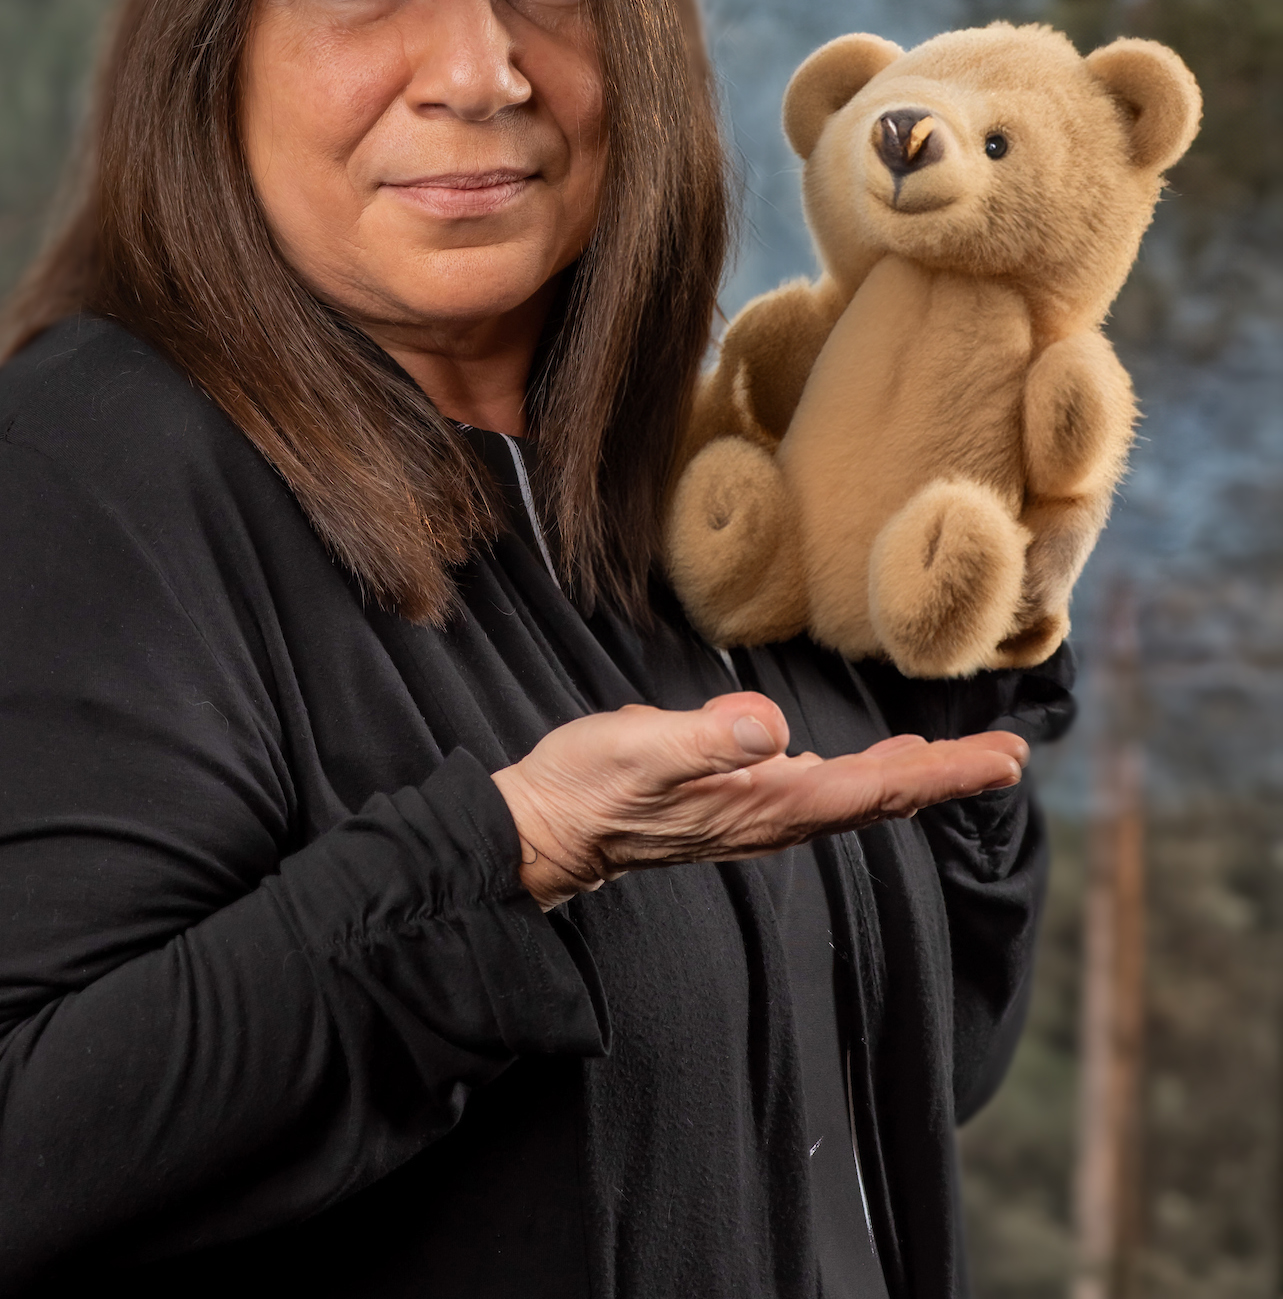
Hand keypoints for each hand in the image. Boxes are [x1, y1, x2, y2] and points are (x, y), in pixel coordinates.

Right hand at [490, 692, 1027, 908]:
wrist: (546, 828)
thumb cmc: (589, 786)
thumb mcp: (642, 748)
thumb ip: (706, 739)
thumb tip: (772, 726)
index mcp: (766, 801)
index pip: (875, 790)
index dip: (943, 774)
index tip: (1005, 762)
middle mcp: (772, 816)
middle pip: (878, 797)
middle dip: (945, 776)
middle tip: (1009, 755)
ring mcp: (754, 813)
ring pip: (853, 795)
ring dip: (910, 777)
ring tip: (955, 757)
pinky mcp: (733, 802)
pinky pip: (821, 789)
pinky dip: (862, 774)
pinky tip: (864, 763)